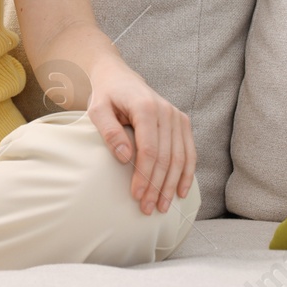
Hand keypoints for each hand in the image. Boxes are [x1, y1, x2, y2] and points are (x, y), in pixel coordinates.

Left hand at [85, 65, 195, 215]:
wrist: (120, 77)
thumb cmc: (106, 96)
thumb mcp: (97, 109)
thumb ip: (109, 131)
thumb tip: (124, 158)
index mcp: (146, 107)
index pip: (149, 149)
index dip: (144, 175)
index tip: (137, 196)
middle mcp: (167, 111)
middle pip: (166, 157)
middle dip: (157, 186)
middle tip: (148, 209)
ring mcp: (177, 116)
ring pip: (180, 157)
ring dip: (172, 185)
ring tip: (162, 206)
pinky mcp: (182, 122)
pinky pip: (189, 152)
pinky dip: (187, 173)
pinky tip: (181, 192)